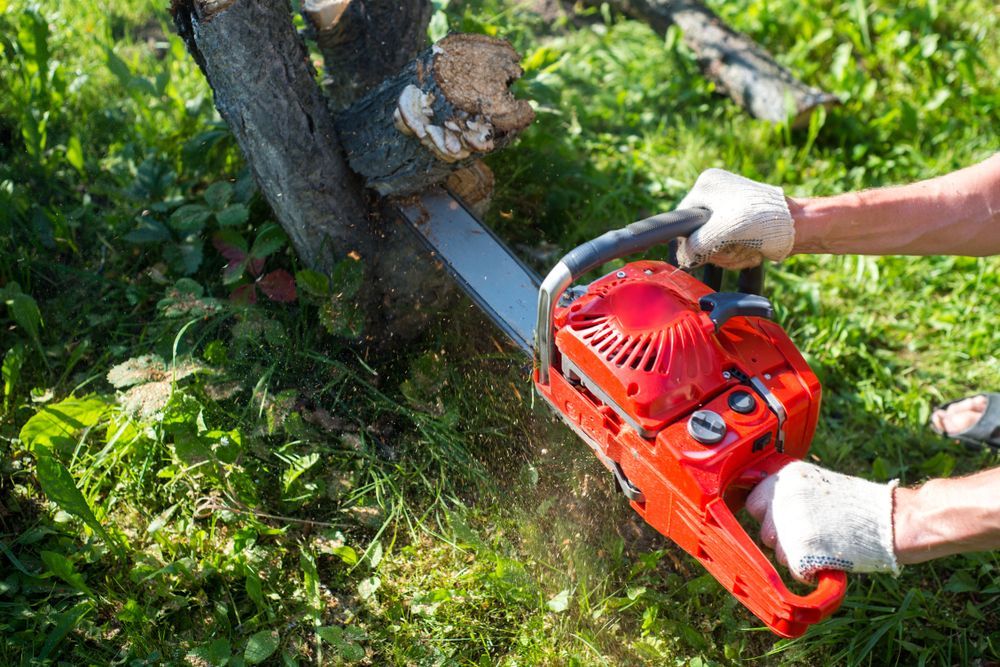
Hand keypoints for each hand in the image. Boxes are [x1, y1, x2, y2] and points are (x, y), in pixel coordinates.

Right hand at [676, 168, 794, 268]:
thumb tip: (684, 256)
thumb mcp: (719, 232)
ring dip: (730, 254)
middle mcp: (716, 193)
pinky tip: (752, 251)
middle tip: (735, 248)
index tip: (707, 249)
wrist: (799, 226)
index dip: (693, 240)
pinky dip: (739, 253)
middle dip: (717, 249)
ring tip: (747, 249)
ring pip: (715, 243)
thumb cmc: (760, 221)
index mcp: (706, 185)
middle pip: (700, 234)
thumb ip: (694, 245)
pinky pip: (729, 245)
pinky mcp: (743, 223)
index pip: (683, 219)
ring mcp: (731, 208)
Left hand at [745, 461, 900, 582]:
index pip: (754, 502)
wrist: (892, 519)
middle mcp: (783, 496)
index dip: (768, 517)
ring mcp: (791, 522)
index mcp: (786, 477)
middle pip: (764, 530)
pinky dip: (810, 572)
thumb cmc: (860, 506)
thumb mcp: (817, 484)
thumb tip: (764, 510)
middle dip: (782, 539)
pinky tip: (827, 560)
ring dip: (797, 556)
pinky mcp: (802, 549)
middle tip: (810, 537)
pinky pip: (795, 570)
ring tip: (823, 546)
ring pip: (778, 553)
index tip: (783, 523)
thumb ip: (789, 493)